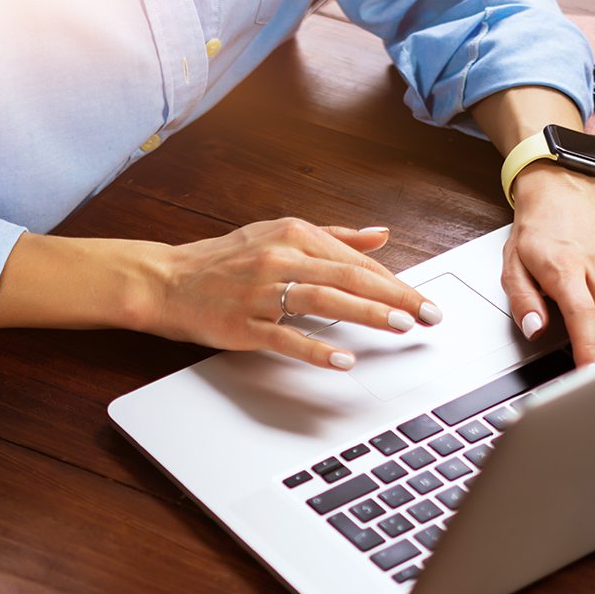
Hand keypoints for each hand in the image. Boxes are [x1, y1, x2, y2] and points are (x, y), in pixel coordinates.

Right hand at [147, 218, 441, 368]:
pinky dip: (316, 348)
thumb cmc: (227, 260)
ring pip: (324, 300)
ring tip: (399, 325)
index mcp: (295, 235)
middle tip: (427, 315)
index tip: (424, 301)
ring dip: (366, 313)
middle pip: (349, 278)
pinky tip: (344, 358)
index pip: (357, 262)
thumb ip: (335, 236)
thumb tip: (381, 235)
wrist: (166, 280)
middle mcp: (281, 258)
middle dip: (394, 297)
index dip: (396, 282)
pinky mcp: (244, 323)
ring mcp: (261, 291)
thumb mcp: (282, 235)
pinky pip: (286, 336)